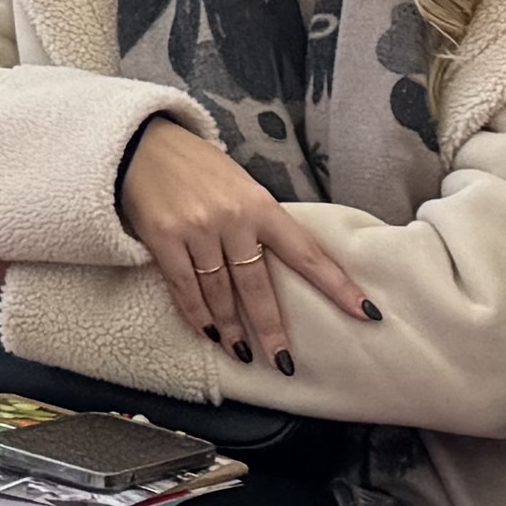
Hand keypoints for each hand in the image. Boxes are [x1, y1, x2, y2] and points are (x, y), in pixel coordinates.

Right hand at [116, 120, 376, 367]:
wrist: (141, 143)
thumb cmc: (197, 166)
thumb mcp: (240, 185)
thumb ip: (259, 222)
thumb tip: (281, 266)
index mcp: (261, 204)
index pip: (306, 254)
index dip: (337, 286)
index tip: (365, 313)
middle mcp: (232, 218)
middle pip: (257, 286)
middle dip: (271, 328)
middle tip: (283, 361)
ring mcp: (196, 229)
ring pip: (220, 292)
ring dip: (231, 328)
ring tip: (242, 353)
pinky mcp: (164, 238)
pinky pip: (184, 287)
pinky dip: (197, 315)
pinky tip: (209, 333)